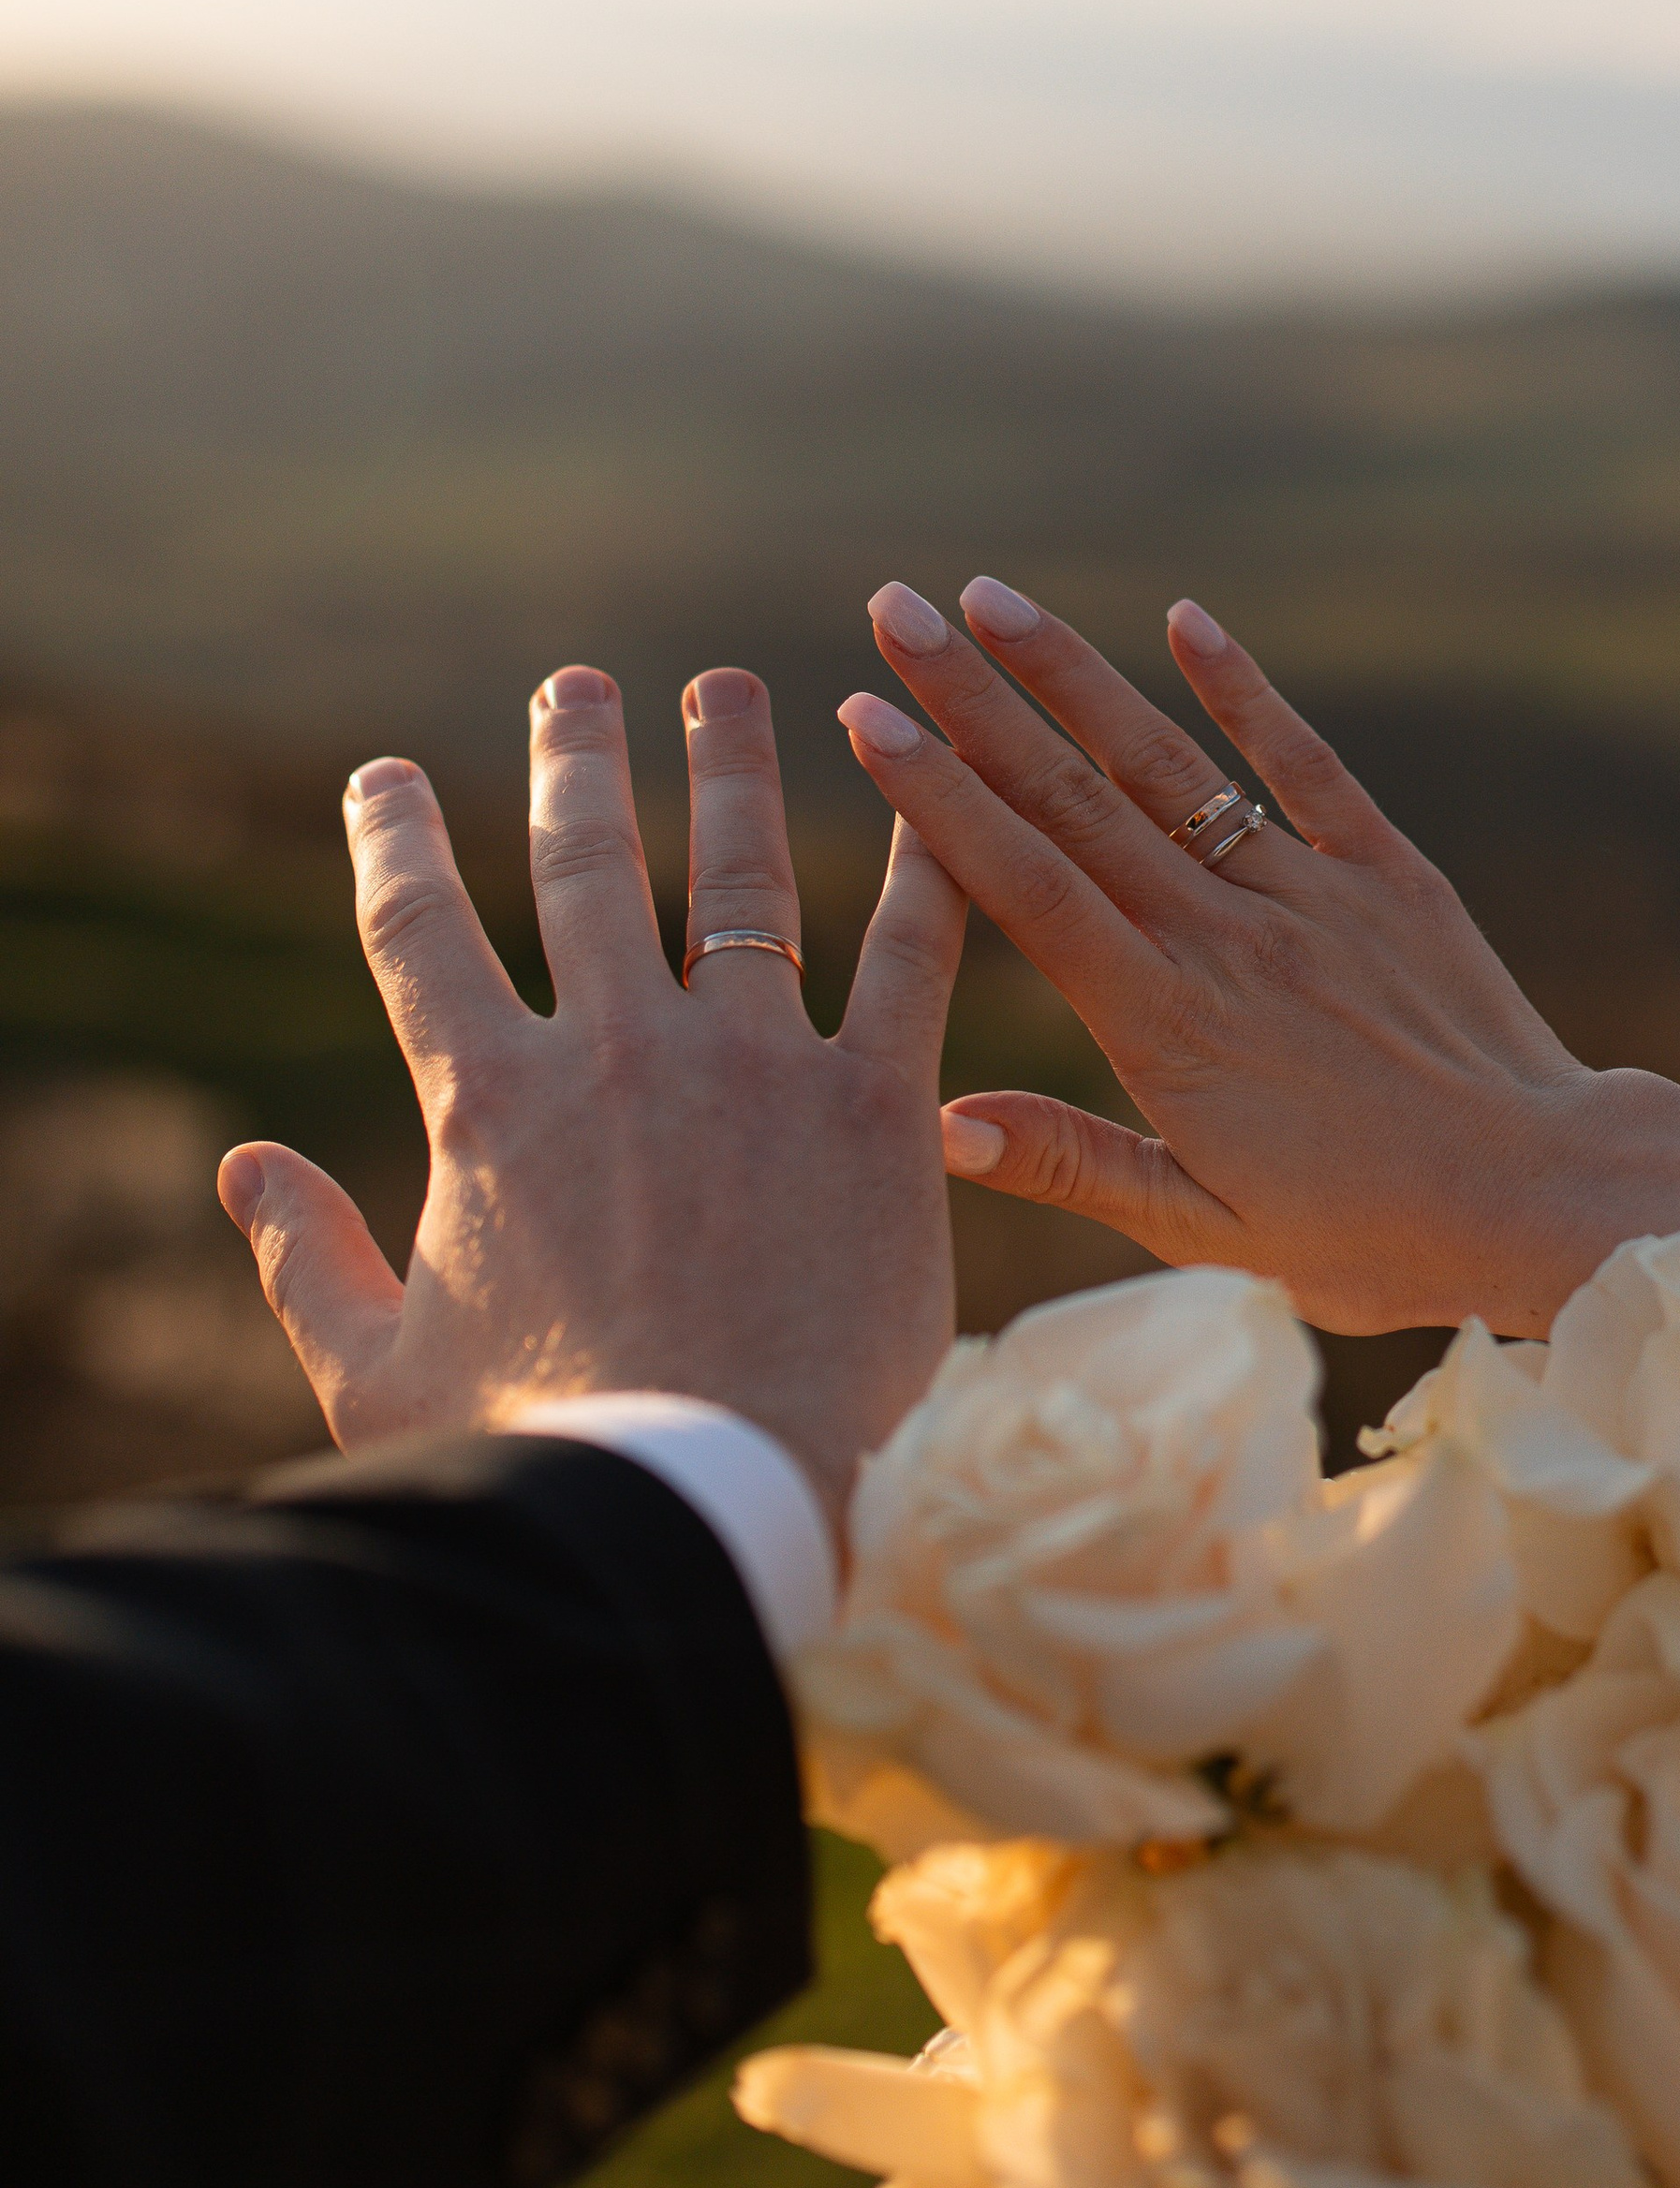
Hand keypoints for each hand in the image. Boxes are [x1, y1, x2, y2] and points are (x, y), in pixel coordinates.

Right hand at [218, 664, 967, 1533]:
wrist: (717, 1501)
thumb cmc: (542, 1456)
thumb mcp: (378, 1374)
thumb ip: (307, 1262)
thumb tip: (238, 1171)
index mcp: (488, 1105)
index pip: (416, 932)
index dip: (392, 840)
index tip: (382, 776)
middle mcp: (617, 1053)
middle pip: (584, 867)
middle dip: (574, 762)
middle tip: (575, 686)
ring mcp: (754, 1069)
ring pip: (740, 878)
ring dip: (730, 771)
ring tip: (728, 693)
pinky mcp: (877, 1109)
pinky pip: (909, 960)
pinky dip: (923, 873)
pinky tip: (934, 804)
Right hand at [835, 584, 1679, 1334]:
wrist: (1547, 1194)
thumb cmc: (1378, 1235)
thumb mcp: (1214, 1235)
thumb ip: (1078, 1167)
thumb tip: (943, 1123)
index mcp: (1166, 1024)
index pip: (1024, 886)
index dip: (938, 795)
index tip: (862, 715)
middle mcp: (1225, 937)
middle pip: (1073, 798)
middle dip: (972, 699)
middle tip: (889, 610)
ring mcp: (1309, 893)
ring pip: (1169, 765)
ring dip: (1074, 675)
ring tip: (990, 596)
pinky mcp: (1389, 872)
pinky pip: (1303, 765)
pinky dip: (1245, 688)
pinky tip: (1185, 618)